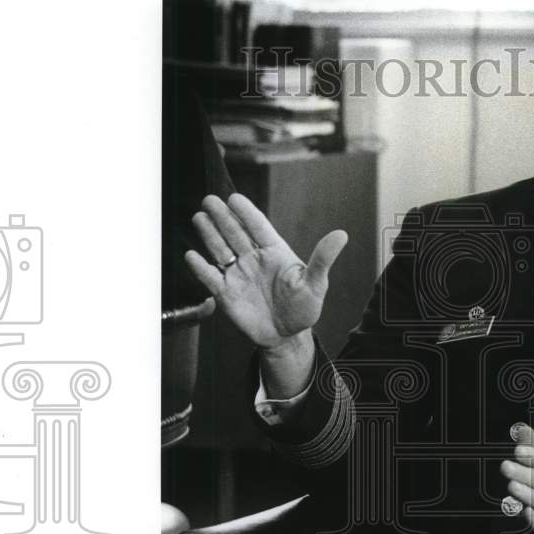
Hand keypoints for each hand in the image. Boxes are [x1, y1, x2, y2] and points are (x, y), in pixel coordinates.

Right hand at [184, 193, 347, 349]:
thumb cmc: (303, 307)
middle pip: (235, 233)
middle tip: (209, 200)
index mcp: (275, 252)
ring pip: (221, 249)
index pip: (258, 227)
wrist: (286, 335)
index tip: (235, 198)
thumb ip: (323, 259)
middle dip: (222, 217)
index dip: (246, 212)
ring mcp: (238, 274)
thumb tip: (342, 234)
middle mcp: (253, 259)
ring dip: (209, 234)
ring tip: (199, 217)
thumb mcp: (316, 283)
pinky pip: (211, 277)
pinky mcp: (226, 293)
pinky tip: (192, 256)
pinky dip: (201, 268)